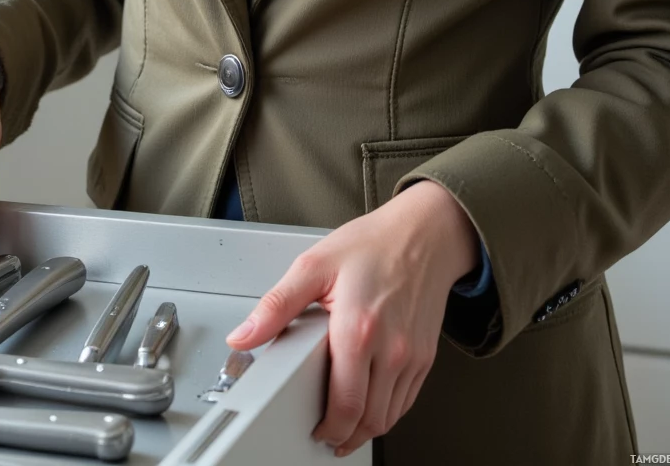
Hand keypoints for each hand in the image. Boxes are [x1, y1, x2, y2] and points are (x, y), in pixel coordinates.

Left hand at [224, 180, 480, 455]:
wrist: (424, 233)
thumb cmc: (374, 245)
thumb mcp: (314, 265)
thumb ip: (276, 305)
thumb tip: (243, 336)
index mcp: (358, 329)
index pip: (345, 404)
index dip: (328, 429)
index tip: (315, 431)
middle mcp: (390, 349)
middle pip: (369, 419)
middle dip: (344, 436)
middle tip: (326, 435)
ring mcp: (411, 356)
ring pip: (389, 417)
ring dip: (365, 429)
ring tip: (345, 425)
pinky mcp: (426, 356)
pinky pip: (407, 401)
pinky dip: (387, 413)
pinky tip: (371, 406)